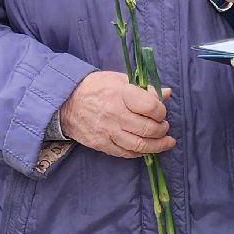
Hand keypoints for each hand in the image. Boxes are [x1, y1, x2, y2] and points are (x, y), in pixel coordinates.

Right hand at [58, 71, 175, 158]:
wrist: (66, 102)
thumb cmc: (95, 87)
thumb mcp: (118, 79)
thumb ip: (144, 88)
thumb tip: (167, 93)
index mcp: (120, 94)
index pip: (151, 107)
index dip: (161, 111)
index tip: (161, 112)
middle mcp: (115, 114)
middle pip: (148, 129)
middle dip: (162, 130)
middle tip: (164, 127)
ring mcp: (108, 132)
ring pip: (139, 145)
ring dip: (157, 145)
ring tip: (163, 142)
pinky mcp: (101, 144)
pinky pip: (126, 153)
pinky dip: (140, 152)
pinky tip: (145, 148)